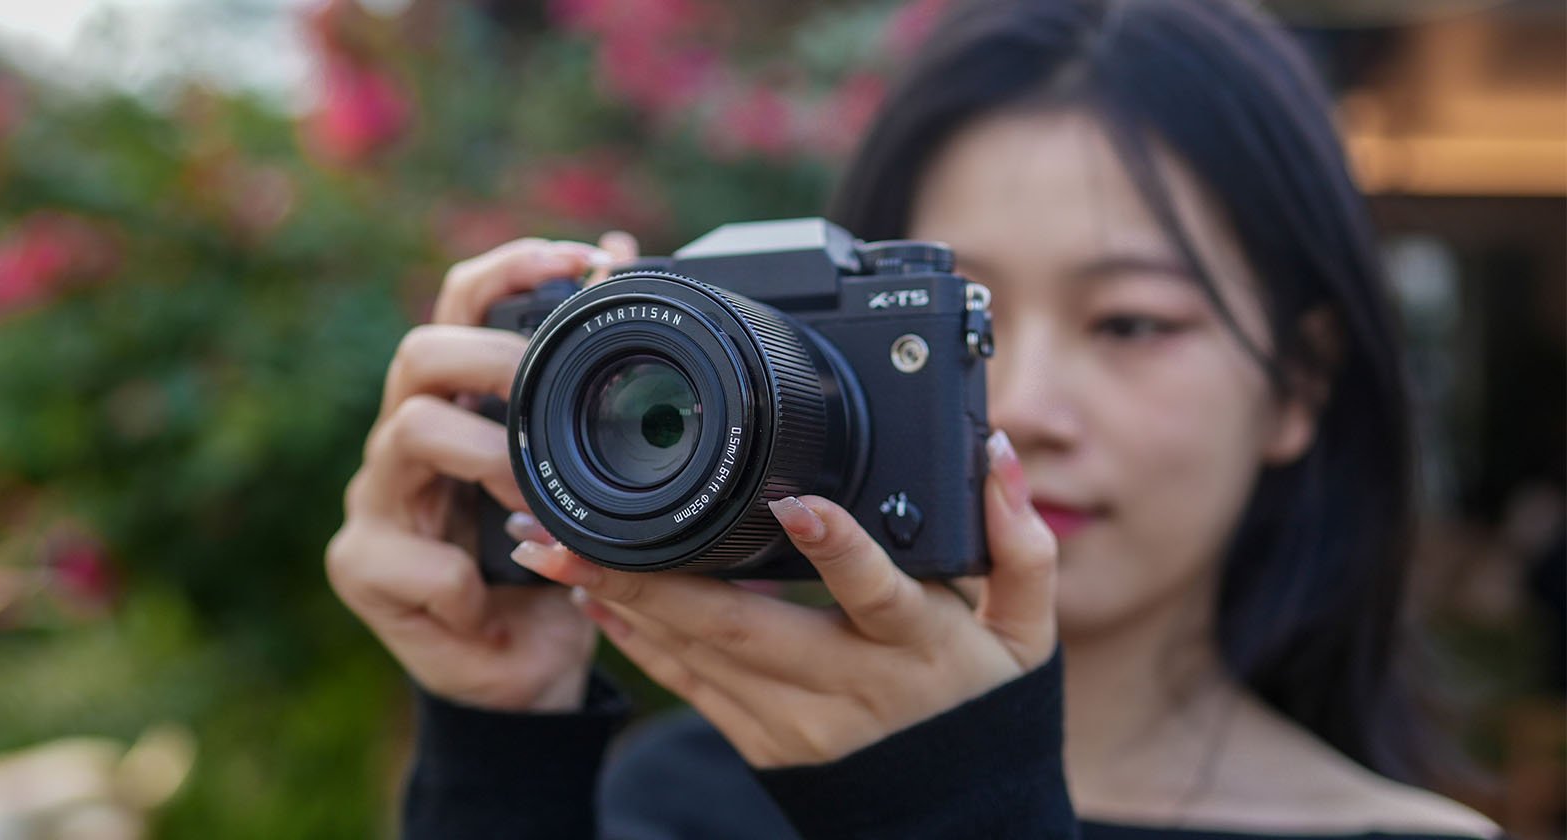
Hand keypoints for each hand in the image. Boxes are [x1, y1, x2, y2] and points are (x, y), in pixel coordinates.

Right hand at [326, 231, 639, 711]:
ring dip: (489, 457)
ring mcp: (376, 502)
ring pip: (408, 432)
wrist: (521, 672)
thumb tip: (626, 260)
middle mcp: (403, 438)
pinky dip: (476, 582)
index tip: (585, 256)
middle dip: (492, 356)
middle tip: (546, 383)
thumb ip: (587, 388)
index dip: (512, 269)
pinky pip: (423, 562)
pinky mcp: (361, 569)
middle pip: (418, 351)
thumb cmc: (551, 564)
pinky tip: (499, 601)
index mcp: (457, 404)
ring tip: (533, 496)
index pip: (461, 306)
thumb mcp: (580, 475)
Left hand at [511, 430, 1056, 764]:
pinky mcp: (762, 744)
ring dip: (621, 601)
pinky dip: (638, 643)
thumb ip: (1019, 543)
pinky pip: (690, 690)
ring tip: (552, 548)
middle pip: (742, 627)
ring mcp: (796, 724)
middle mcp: (849, 688)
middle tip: (570, 530)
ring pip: (698, 658)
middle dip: (648, 576)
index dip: (838, 550)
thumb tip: (997, 452)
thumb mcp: (1028, 631)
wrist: (955, 819)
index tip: (798, 503)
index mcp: (918, 647)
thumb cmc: (986, 706)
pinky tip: (595, 598)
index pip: (878, 593)